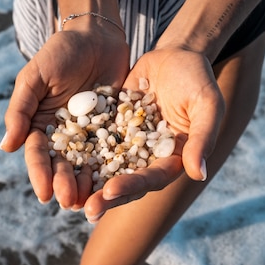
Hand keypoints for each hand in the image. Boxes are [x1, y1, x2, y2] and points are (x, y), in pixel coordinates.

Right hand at [2, 26, 128, 208]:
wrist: (97, 36)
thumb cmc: (60, 52)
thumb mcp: (35, 77)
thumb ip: (21, 110)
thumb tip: (6, 147)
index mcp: (40, 126)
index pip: (38, 155)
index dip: (40, 175)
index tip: (44, 195)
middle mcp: (64, 136)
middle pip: (62, 166)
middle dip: (64, 185)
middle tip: (70, 202)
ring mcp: (90, 135)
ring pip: (87, 165)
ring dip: (87, 184)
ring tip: (91, 200)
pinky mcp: (114, 130)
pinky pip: (113, 152)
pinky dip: (113, 168)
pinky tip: (116, 182)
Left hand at [83, 47, 224, 220]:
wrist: (175, 55)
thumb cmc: (198, 79)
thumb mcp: (206, 105)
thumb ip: (201, 138)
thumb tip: (197, 174)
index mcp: (170, 160)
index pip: (150, 179)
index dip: (131, 187)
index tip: (110, 191)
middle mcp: (146, 159)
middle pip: (125, 182)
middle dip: (106, 197)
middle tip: (85, 209)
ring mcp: (126, 145)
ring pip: (105, 168)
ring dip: (88, 183)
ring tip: (67, 194)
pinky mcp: (110, 130)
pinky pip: (92, 144)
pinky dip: (78, 154)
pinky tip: (58, 162)